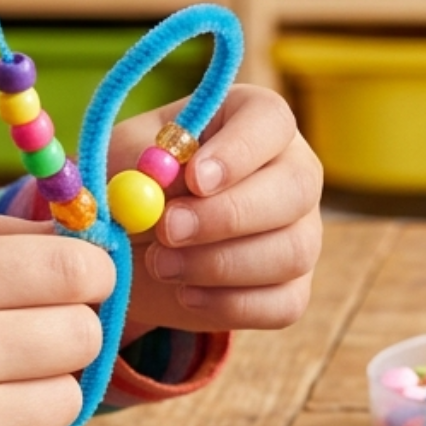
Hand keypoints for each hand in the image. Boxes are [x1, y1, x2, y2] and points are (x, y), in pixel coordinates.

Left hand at [109, 85, 322, 336]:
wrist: (131, 244)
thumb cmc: (131, 185)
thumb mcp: (123, 161)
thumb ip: (141, 165)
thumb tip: (165, 187)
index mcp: (253, 121)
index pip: (270, 122)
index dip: (240, 151)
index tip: (196, 179)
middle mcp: (292, 170)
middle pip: (295, 189)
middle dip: (229, 216)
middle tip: (168, 230)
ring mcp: (301, 230)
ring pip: (292, 251)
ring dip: (219, 265)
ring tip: (161, 264)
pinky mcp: (294, 285)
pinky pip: (284, 302)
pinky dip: (230, 305)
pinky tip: (186, 294)